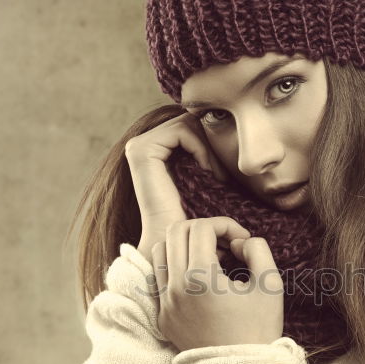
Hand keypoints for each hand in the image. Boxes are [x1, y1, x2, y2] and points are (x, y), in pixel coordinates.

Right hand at [124, 112, 229, 263]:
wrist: (179, 241)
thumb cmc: (196, 217)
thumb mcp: (205, 179)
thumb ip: (207, 152)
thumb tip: (227, 124)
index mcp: (153, 150)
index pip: (190, 125)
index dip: (211, 142)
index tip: (221, 173)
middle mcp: (141, 145)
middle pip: (189, 121)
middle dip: (211, 143)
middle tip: (221, 175)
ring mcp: (137, 146)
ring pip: (188, 124)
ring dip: (210, 148)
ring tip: (216, 176)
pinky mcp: (141, 150)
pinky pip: (182, 130)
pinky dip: (202, 149)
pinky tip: (208, 173)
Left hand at [151, 218, 283, 351]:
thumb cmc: (260, 330)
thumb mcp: (271, 285)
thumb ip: (258, 250)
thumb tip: (239, 242)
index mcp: (201, 279)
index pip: (202, 228)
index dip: (225, 224)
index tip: (241, 239)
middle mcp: (176, 289)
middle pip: (176, 231)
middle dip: (203, 228)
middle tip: (225, 243)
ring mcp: (165, 304)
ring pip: (161, 250)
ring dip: (185, 244)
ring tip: (211, 258)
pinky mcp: (162, 316)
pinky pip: (158, 277)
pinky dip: (175, 266)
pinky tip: (198, 276)